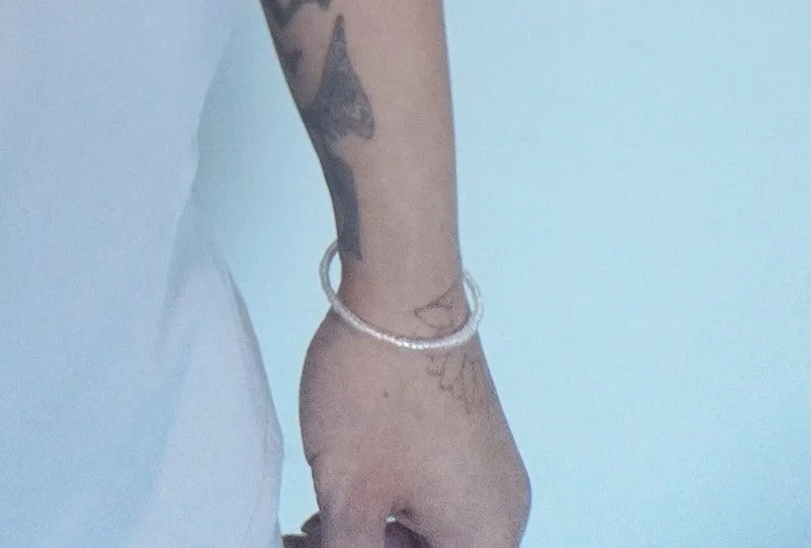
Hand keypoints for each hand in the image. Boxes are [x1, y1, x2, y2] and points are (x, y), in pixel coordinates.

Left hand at [296, 302, 529, 547]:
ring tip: (317, 513)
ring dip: (375, 529)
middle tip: (308, 533)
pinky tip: (347, 481)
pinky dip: (392, 495)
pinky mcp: (473, 434)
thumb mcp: (349, 495)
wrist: (402, 288)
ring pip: (430, 525)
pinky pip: (437, 487)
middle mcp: (503, 510)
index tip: (315, 546)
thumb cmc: (377, 392)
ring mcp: (491, 468)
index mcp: (485, 537)